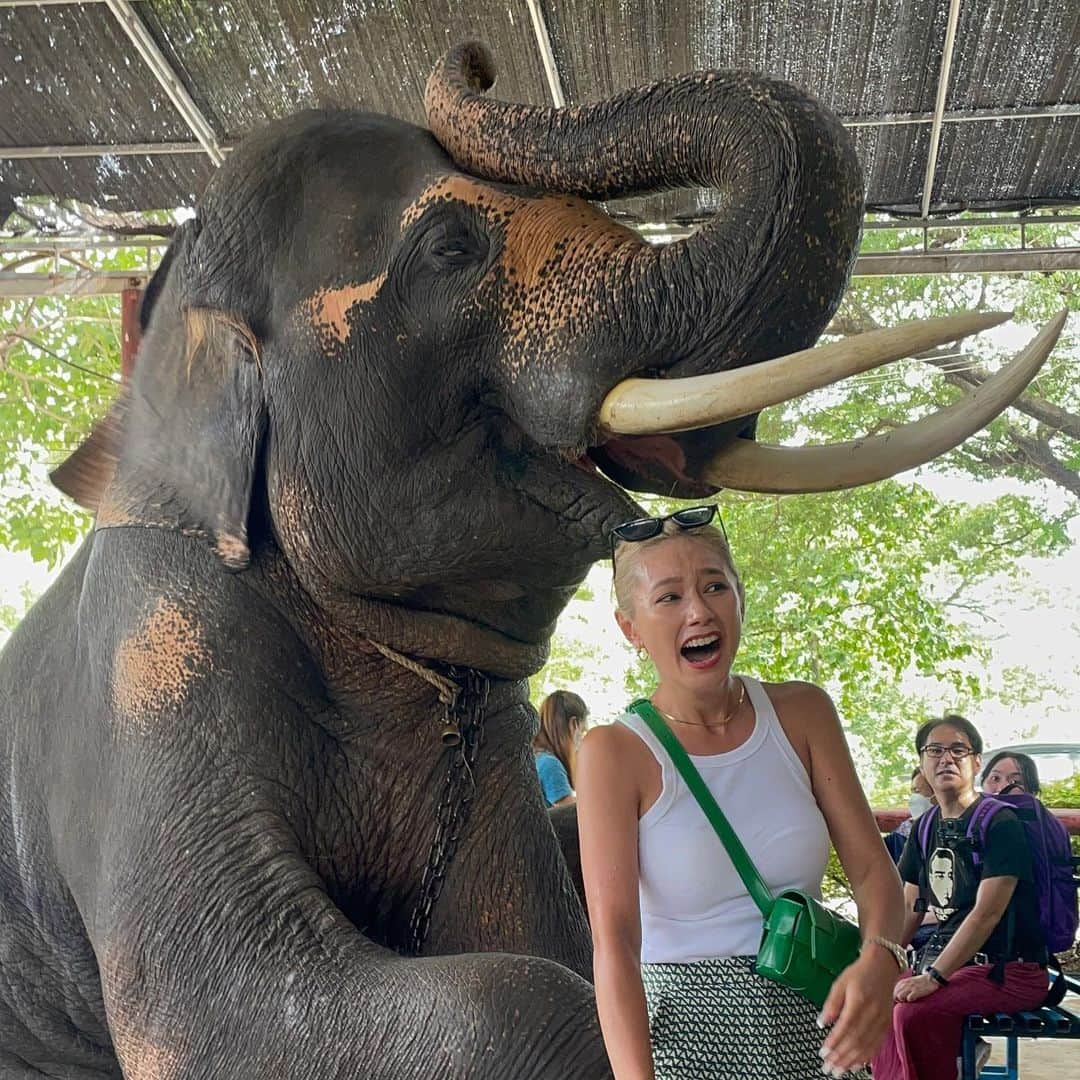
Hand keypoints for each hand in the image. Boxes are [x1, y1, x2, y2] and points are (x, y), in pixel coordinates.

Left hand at [818, 952, 896, 1075]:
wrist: (882, 967)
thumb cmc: (859, 974)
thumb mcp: (840, 983)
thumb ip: (831, 1004)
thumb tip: (821, 1023)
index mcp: (858, 1001)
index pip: (845, 1027)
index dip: (834, 1042)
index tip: (823, 1053)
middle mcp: (872, 1013)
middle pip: (856, 1040)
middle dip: (841, 1057)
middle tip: (828, 1068)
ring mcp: (881, 1021)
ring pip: (866, 1046)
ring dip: (851, 1061)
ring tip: (839, 1071)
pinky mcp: (886, 1026)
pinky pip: (876, 1046)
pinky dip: (865, 1058)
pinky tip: (856, 1066)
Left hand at [893, 973, 939, 1001]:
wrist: (931, 978)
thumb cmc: (922, 981)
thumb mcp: (911, 981)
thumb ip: (905, 985)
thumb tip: (900, 992)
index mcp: (904, 981)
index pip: (894, 990)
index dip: (895, 995)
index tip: (898, 1000)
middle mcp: (906, 984)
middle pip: (895, 993)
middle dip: (897, 999)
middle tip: (902, 1002)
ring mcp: (911, 987)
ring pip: (900, 996)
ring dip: (902, 1000)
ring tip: (907, 1001)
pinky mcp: (917, 991)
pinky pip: (909, 998)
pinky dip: (910, 1000)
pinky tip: (913, 1000)